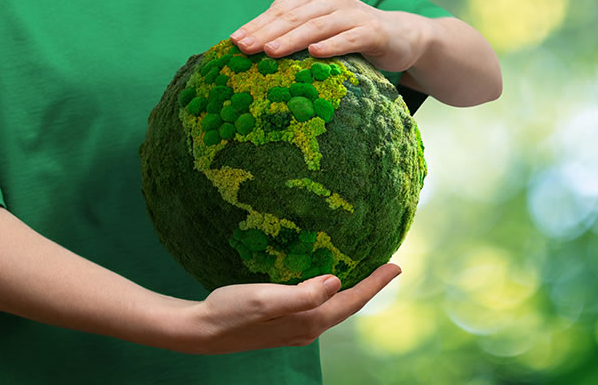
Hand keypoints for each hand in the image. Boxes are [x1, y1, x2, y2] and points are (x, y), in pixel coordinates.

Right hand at [183, 263, 401, 354]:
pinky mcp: (283, 325)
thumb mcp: (266, 299)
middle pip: (348, 306)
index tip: (396, 266)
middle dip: (369, 287)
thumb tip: (336, 282)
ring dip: (351, 291)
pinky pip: (317, 308)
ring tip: (363, 272)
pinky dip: (330, 294)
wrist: (201, 331)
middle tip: (387, 267)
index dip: (375, 284)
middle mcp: (307, 329)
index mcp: (308, 321)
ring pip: (333, 308)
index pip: (352, 301)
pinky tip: (325, 283)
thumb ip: (302, 294)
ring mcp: (295, 330)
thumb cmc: (231, 311)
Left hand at [230, 0, 431, 72]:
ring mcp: (354, 14)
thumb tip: (256, 46)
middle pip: (294, 16)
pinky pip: (350, 38)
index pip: (280, 10)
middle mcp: (332, 0)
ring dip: (293, 38)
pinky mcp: (373, 31)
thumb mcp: (321, 32)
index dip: (256, 25)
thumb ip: (295, 32)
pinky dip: (332, 45)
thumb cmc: (352, 37)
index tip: (234, 42)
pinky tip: (315, 53)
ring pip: (317, 26)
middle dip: (266, 32)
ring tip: (271, 52)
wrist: (402, 37)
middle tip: (244, 48)